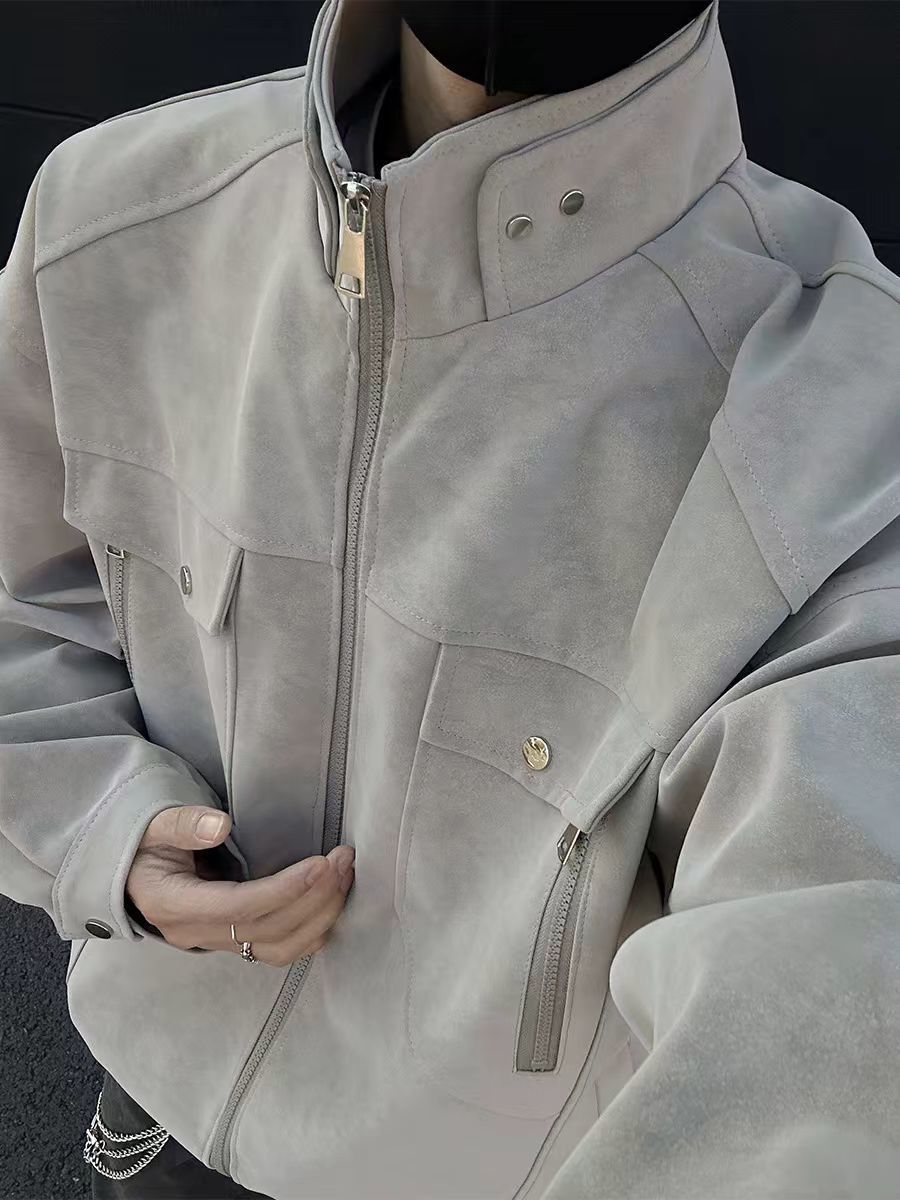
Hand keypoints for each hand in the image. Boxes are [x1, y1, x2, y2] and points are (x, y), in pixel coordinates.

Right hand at [125, 806, 354, 964]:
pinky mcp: (235, 942)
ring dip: (321, 916)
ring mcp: (217, 943)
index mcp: (174, 905)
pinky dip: (314, 929)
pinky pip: (280, 949)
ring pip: (280, 949)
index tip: (321, 864)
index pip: (238, 909)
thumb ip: (183, 824)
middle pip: (268, 931)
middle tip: (345, 858)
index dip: (284, 890)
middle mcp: (197, 933)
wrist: (133, 872)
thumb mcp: (153, 826)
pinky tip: (333, 898)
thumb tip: (220, 824)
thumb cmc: (144, 844)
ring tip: (346, 874)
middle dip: (315, 896)